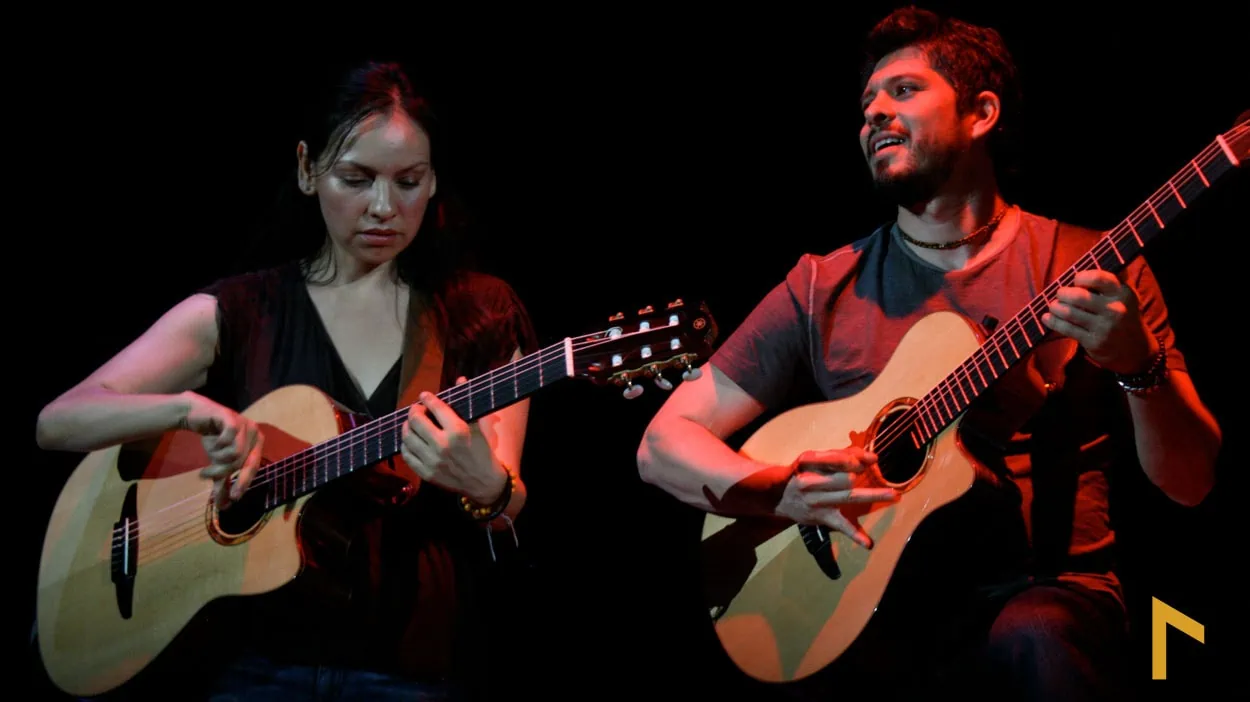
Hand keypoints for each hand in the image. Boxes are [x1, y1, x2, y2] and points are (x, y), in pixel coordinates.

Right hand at [183, 394, 263, 508]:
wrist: (195, 415)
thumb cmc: (212, 439)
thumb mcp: (216, 464)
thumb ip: (221, 483)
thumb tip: (222, 507)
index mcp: (256, 444)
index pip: (253, 468)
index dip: (244, 483)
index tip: (233, 497)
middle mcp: (254, 433)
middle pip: (242, 462)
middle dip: (221, 472)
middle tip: (204, 475)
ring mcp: (244, 423)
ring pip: (235, 453)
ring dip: (216, 459)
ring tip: (206, 457)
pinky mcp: (231, 416)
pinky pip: (228, 437)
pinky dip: (217, 444)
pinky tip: (210, 441)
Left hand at [400, 377, 507, 503]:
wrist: (484, 483)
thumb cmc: (482, 452)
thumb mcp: (477, 426)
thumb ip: (466, 403)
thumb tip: (460, 379)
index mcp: (459, 431)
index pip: (436, 407)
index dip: (427, 399)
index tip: (424, 396)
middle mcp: (443, 445)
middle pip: (416, 420)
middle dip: (414, 411)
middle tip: (417, 410)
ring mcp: (433, 460)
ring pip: (407, 437)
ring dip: (407, 427)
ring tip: (412, 424)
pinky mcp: (426, 473)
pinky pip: (406, 455)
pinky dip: (406, 445)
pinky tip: (411, 441)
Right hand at [775, 447, 898, 548]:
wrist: (779, 496)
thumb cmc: (802, 473)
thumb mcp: (814, 459)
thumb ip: (840, 455)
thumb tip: (871, 458)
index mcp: (809, 464)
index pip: (836, 459)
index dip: (855, 459)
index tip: (872, 460)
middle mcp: (811, 482)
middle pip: (844, 478)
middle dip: (860, 475)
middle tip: (874, 474)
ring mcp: (817, 502)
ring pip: (848, 497)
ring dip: (873, 496)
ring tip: (893, 495)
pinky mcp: (822, 518)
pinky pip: (841, 525)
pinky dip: (855, 534)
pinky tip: (868, 543)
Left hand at [1041, 269, 1156, 374]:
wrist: (1135, 350)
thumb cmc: (1124, 315)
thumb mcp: (1125, 295)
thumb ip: (1113, 277)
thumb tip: (1097, 254)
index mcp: (1123, 293)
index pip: (1098, 278)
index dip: (1081, 277)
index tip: (1075, 280)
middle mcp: (1115, 309)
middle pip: (1078, 296)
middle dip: (1062, 293)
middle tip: (1059, 294)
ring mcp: (1104, 327)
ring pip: (1070, 313)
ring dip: (1055, 307)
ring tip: (1053, 305)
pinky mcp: (1094, 342)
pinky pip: (1067, 329)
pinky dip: (1053, 321)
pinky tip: (1047, 317)